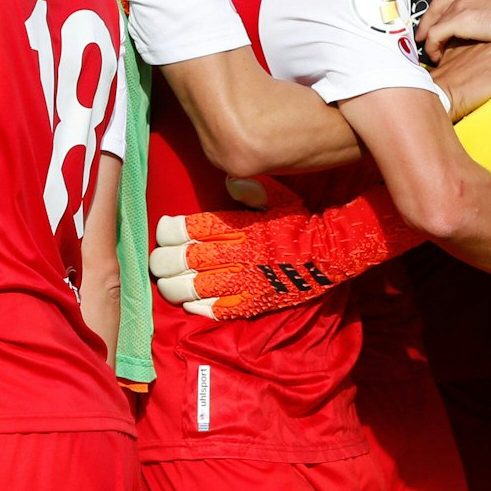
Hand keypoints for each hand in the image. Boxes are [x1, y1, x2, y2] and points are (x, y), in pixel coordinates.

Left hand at [152, 185, 422, 319]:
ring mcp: (246, 281)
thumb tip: (228, 180)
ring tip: (166, 284)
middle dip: (164, 261)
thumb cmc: (302, 223)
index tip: (164, 230)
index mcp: (241, 226)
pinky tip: (189, 304)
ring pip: (194, 288)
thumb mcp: (281, 197)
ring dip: (174, 287)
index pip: (191, 229)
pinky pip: (218, 310)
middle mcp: (239, 254)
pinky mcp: (254, 302)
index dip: (170, 231)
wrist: (333, 253)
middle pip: (186, 260)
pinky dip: (199, 308)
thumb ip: (252, 189)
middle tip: (158, 260)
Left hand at [416, 0, 490, 60]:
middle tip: (422, 37)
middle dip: (428, 22)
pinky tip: (436, 57)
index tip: (437, 24)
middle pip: (437, 6)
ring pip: (434, 20)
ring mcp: (461, 4)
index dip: (441, 11)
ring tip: (429, 51)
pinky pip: (436, 34)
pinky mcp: (459, 19)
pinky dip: (432, 46)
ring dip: (429, 36)